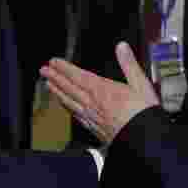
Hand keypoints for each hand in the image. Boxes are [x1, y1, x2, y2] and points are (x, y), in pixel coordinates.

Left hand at [40, 41, 158, 145]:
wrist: (143, 141)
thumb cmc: (143, 115)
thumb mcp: (141, 85)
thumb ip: (129, 64)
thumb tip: (122, 47)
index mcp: (103, 90)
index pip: (78, 76)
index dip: (64, 68)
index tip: (54, 62)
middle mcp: (93, 103)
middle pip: (69, 88)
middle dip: (55, 78)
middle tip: (43, 71)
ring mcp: (91, 117)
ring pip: (69, 102)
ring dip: (57, 92)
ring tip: (48, 85)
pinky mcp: (93, 128)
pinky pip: (75, 114)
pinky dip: (66, 107)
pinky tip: (64, 106)